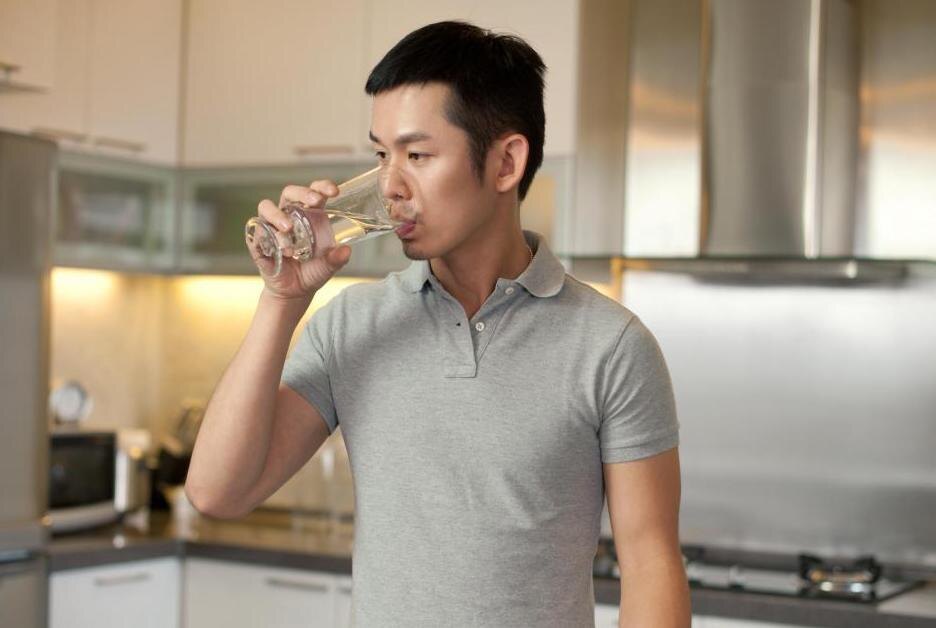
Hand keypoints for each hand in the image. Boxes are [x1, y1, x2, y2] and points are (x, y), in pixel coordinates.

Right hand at [251, 180, 351, 301]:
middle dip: (301, 192)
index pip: (313, 192)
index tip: (334, 192)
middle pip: (289, 193)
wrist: (295, 292)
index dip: (322, 187)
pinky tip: (281, 249)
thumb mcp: (329, 266)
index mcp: (308, 215)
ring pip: (266, 207)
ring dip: (278, 215)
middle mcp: (288, 215)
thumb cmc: (312, 271)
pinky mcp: (258, 242)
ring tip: (289, 228)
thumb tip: (346, 250)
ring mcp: (271, 227)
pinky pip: (256, 232)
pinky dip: (267, 237)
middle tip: (314, 201)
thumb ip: (337, 258)